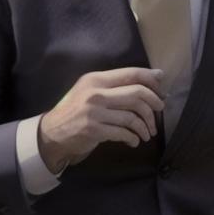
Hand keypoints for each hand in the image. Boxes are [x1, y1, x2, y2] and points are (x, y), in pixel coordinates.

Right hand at [37, 68, 164, 172]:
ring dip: (145, 126)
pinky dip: (133, 138)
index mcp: (96, 79)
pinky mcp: (94, 130)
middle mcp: (95, 93)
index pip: (131, 74)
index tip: (162, 92)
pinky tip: (134, 141)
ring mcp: (94, 112)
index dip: (152, 81)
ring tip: (147, 133)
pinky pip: (123, 133)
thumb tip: (156, 76)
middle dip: (153, 104)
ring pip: (132, 116)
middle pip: (137, 94)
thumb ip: (116, 85)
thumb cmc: (75, 112)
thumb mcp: (90, 91)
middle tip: (159, 113)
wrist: (51, 133)